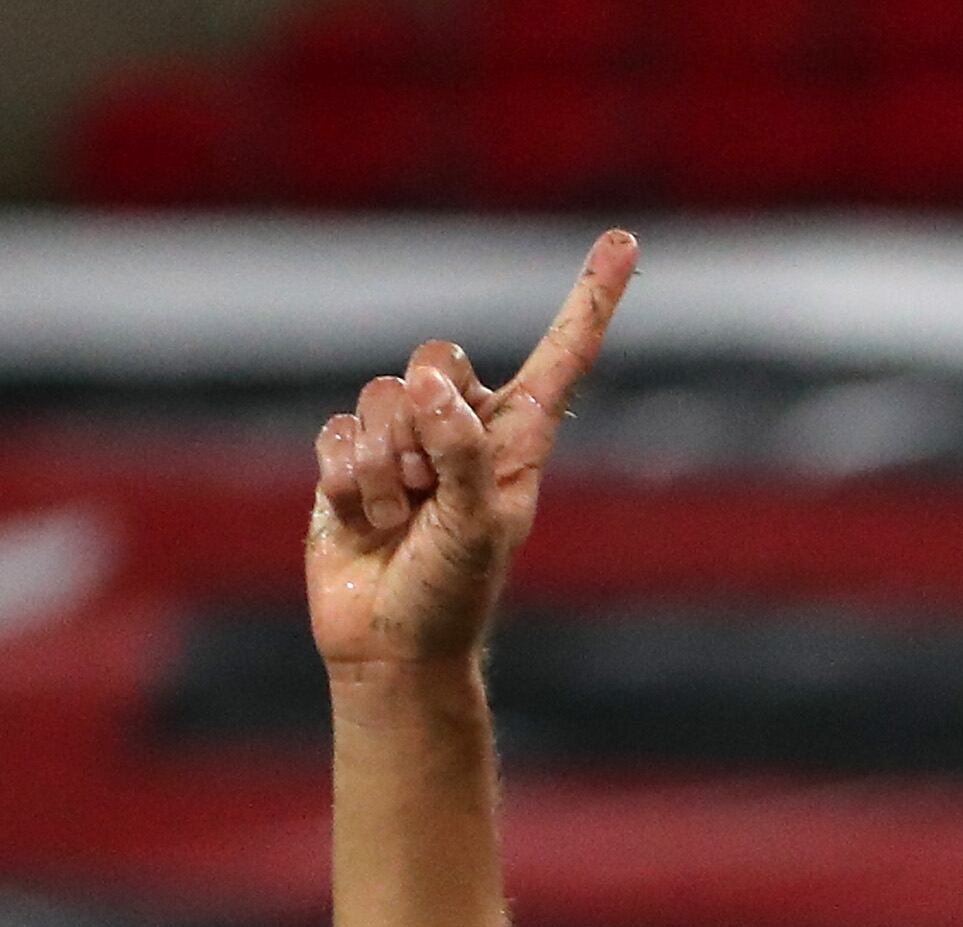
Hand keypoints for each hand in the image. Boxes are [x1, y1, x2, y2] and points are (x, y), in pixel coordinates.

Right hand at [308, 230, 638, 673]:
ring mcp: (403, 441)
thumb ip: (463, 451)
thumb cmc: (452, 593)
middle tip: (429, 492)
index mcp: (517, 440)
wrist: (388, 648)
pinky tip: (363, 522)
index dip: (590, 300)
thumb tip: (427, 384)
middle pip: (433, 358)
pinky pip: (337, 433)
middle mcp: (462, 428)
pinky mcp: (348, 460)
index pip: (560, 357)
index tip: (625, 242)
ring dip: (384, 470)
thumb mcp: (477, 526)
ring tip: (400, 521)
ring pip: (378, 400)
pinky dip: (348, 482)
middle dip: (422, 425)